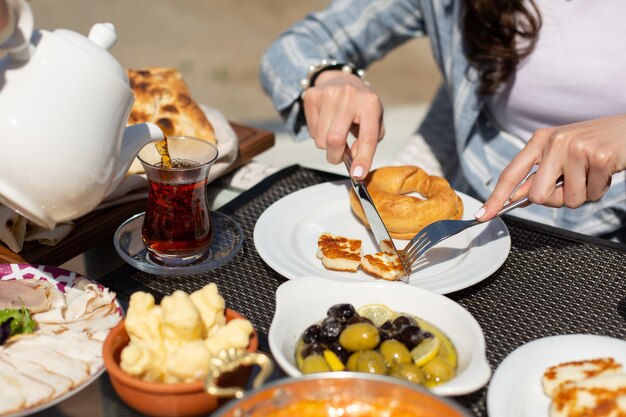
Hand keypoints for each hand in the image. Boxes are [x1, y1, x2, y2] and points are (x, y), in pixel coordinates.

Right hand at [301, 69, 384, 178]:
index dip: (363, 159)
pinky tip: (325, 122)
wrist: (341, 79)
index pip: (367, 137)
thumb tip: (354, 160)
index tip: (358, 175)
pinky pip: (311, 131)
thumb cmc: (361, 107)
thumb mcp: (374, 121)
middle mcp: (349, 96)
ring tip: (334, 132)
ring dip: (326, 146)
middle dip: (335, 156)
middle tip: (338, 157)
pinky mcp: (311, 96)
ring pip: (320, 140)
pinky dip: (317, 134)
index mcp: (370, 103)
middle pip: (334, 140)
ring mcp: (328, 94)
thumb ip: (368, 142)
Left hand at [475, 115, 625, 219]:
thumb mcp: (559, 153)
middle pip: (537, 196)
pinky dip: (600, 190)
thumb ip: (538, 174)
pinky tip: (605, 172)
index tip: (482, 216)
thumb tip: (513, 198)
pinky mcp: (600, 157)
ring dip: (583, 194)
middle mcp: (554, 142)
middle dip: (554, 200)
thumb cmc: (591, 145)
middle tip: (571, 185)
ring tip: (591, 174)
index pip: (511, 174)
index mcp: (539, 140)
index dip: (495, 198)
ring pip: (568, 200)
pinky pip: (592, 195)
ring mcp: (576, 148)